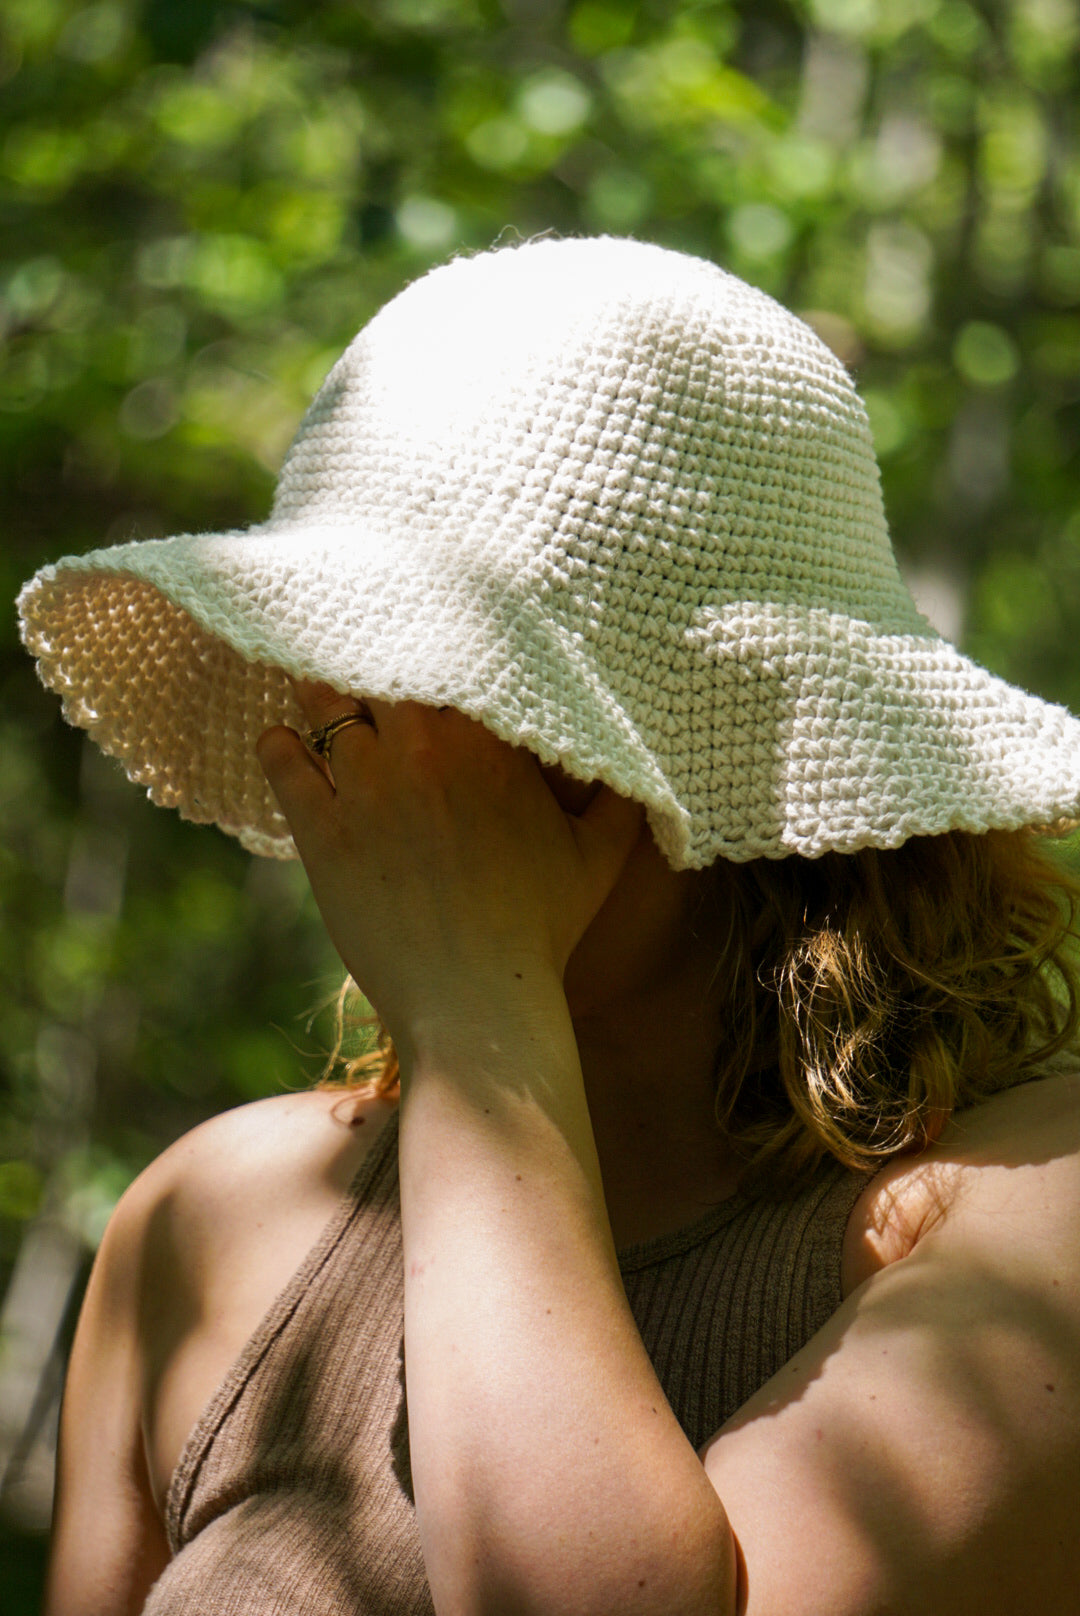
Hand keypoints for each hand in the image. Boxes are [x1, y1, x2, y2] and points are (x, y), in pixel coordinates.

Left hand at [255, 682, 643, 1051]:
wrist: (477, 1003)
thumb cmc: (541, 931)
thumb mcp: (600, 857)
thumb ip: (619, 795)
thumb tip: (635, 761)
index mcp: (491, 743)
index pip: (448, 657)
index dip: (429, 644)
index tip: (418, 641)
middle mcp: (426, 748)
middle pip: (380, 665)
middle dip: (369, 656)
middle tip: (356, 649)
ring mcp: (368, 786)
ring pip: (325, 702)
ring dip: (318, 689)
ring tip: (314, 686)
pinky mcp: (321, 831)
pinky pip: (282, 759)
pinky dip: (278, 742)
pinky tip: (282, 741)